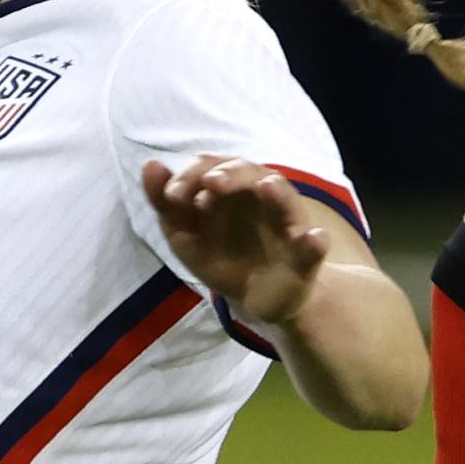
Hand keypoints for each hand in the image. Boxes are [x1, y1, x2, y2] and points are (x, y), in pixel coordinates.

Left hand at [141, 156, 328, 325]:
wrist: (258, 300)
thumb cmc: (221, 256)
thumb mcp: (185, 235)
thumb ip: (166, 203)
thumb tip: (149, 164)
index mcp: (230, 190)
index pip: (212, 168)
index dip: (192, 175)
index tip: (171, 195)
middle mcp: (261, 197)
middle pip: (249, 173)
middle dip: (230, 175)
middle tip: (211, 182)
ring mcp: (286, 224)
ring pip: (284, 199)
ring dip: (275, 192)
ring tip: (265, 187)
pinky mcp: (305, 256)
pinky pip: (313, 245)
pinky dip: (315, 241)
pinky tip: (314, 237)